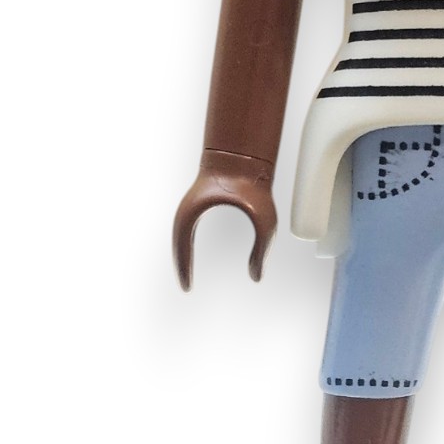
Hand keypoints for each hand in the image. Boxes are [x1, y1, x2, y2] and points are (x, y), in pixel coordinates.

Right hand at [172, 149, 277, 287]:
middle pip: (178, 244)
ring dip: (184, 257)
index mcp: (193, 213)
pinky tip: (193, 259)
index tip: (188, 289)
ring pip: (182, 238)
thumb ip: (262, 250)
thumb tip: (256, 277)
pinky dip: (189, 247)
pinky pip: (189, 231)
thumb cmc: (254, 185)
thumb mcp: (265, 221)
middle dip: (182, 267)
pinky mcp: (200, 203)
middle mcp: (188, 210)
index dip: (184, 269)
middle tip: (187, 288)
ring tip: (188, 279)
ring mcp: (192, 206)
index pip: (181, 247)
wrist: (245, 155)